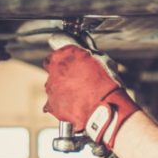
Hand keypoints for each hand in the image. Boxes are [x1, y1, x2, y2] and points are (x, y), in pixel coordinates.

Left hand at [43, 33, 139, 149]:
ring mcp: (51, 88)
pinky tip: (74, 106)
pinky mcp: (51, 105)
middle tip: (78, 82)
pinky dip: (61, 106)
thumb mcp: (100, 59)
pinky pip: (53, 105)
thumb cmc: (105, 84)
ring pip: (53, 88)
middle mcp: (53, 70)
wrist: (105, 109)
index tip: (70, 66)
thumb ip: (85, 53)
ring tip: (79, 96)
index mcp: (63, 55)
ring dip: (62, 91)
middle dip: (63, 77)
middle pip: (53, 72)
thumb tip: (82, 48)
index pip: (55, 56)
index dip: (63, 62)